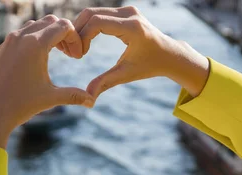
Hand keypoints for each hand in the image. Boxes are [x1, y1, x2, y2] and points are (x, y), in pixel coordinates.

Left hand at [0, 15, 94, 152]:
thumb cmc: (18, 104)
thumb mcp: (49, 98)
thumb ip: (73, 95)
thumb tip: (92, 101)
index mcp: (36, 44)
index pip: (64, 26)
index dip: (76, 39)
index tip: (78, 57)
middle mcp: (22, 37)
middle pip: (51, 21)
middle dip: (64, 34)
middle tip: (70, 54)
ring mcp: (10, 40)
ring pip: (36, 25)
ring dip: (50, 34)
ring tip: (58, 54)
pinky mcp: (3, 47)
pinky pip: (24, 33)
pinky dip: (36, 38)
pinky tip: (40, 59)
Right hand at [70, 6, 209, 97]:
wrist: (169, 54)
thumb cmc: (149, 66)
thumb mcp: (126, 74)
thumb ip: (105, 83)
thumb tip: (87, 98)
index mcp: (132, 27)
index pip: (97, 23)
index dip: (82, 37)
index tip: (79, 56)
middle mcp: (130, 13)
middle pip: (91, 13)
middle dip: (77, 31)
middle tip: (73, 51)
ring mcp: (127, 9)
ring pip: (93, 12)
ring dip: (81, 28)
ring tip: (78, 48)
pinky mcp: (125, 11)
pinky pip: (100, 13)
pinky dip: (89, 25)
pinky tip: (85, 41)